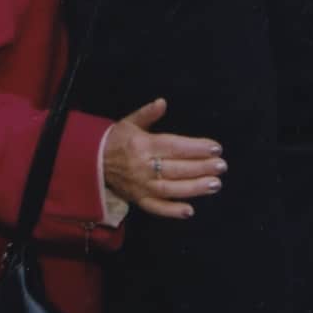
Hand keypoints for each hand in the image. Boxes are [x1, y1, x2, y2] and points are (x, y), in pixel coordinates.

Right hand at [103, 99, 224, 219]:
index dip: (196, 148)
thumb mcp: (129, 122)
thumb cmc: (115, 140)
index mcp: (142, 144)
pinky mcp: (137, 199)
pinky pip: (156, 207)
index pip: (174, 146)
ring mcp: (140, 185)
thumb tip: (162, 102)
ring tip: (215, 184)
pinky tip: (189, 211)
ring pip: (171, 189)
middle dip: (201, 167)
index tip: (215, 148)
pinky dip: (172, 211)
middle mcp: (142, 166)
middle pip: (176, 168)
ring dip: (194, 188)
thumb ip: (148, 114)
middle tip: (221, 166)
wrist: (90, 161)